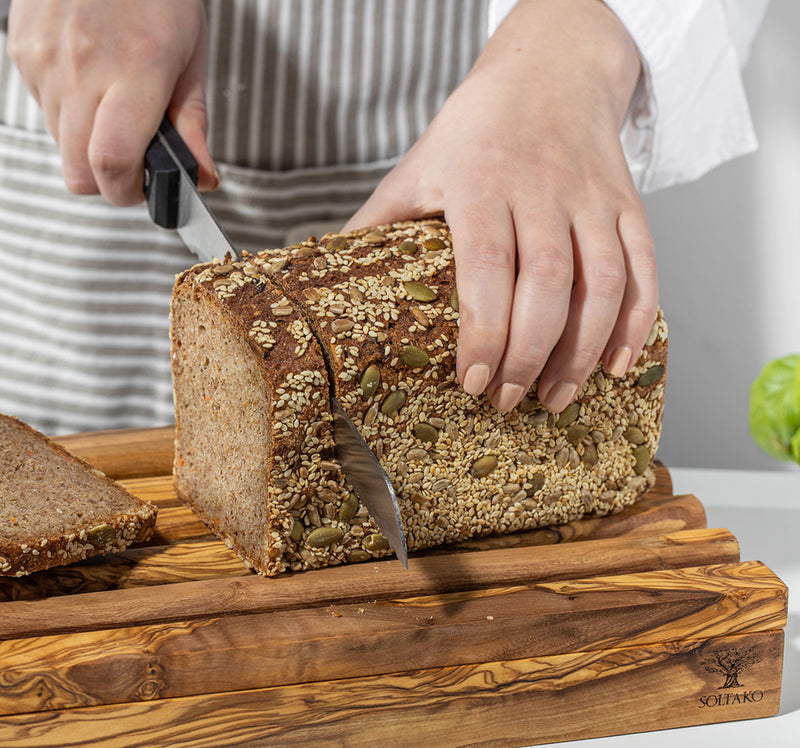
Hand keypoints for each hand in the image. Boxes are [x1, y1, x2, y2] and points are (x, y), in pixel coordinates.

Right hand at [7, 0, 215, 204]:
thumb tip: (202, 178)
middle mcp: (82, 67)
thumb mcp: (192, 59)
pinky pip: (44, 110)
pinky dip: (70, 114)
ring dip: (89, 146)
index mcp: (135, 70)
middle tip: (134, 162)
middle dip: (108, 182)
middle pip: (79, 171)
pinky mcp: (21, 50)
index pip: (112, 162)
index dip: (128, 192)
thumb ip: (193, 126)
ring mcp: (44, 59)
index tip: (145, 188)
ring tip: (114, 109)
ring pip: (61, 145)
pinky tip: (91, 82)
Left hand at [345, 0, 657, 412]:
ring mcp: (591, 197)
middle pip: (547, 284)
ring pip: (602, 283)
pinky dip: (636, 322)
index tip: (472, 382)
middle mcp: (541, 188)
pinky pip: (644, 267)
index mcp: (480, 182)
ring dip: (583, 351)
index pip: (486, 266)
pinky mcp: (628, 204)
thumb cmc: (476, 129)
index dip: (484, 331)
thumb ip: (378, 220)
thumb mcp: (418, 164)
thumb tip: (330, 276)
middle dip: (529, 354)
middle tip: (508, 401)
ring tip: (556, 398)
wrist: (551, 69)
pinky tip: (616, 365)